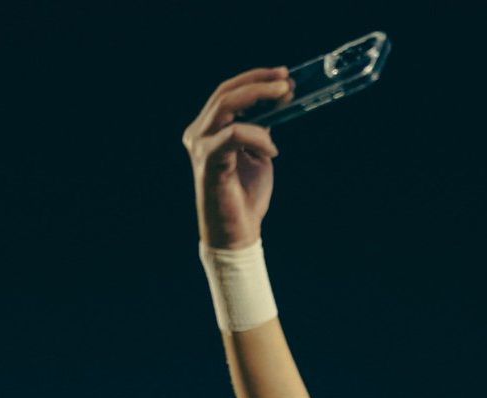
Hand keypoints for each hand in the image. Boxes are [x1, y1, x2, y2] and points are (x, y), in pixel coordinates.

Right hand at [182, 68, 291, 248]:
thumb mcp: (258, 153)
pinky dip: (257, 136)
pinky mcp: (208, 162)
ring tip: (286, 96)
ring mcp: (200, 146)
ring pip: (225, 106)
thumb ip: (260, 128)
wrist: (237, 232)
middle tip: (288, 80)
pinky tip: (273, 149)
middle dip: (259, 82)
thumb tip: (278, 101)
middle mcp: (198, 133)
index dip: (255, 79)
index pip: (227, 92)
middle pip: (225, 93)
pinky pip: (233, 135)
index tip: (283, 75)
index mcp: (209, 129)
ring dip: (259, 96)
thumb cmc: (246, 195)